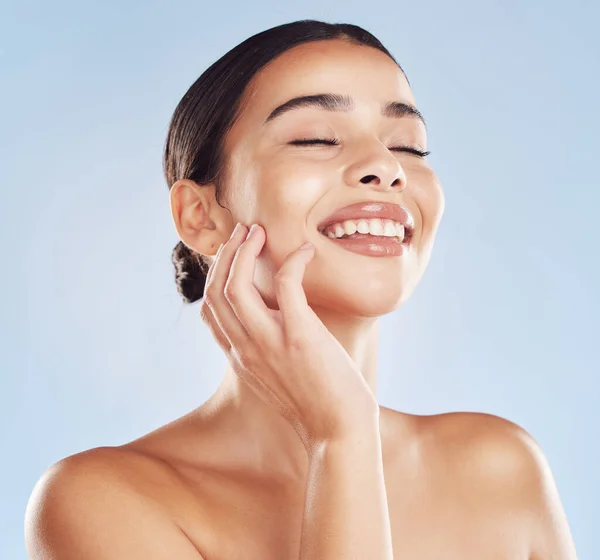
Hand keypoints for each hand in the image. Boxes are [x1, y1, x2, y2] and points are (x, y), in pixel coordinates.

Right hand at [199, 222, 378, 453]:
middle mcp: (245, 348)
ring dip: (245, 251)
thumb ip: (263, 349)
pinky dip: (293, 261)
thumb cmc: (315, 403)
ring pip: (237, 285)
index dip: (215, 276)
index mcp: (238, 357)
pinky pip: (286, 285)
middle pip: (216, 291)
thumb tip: (273, 321)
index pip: (209, 311)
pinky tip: (306, 251)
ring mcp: (269, 342)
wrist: (338, 431)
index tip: (232, 255)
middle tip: (244, 232)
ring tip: (259, 232)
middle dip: (226, 255)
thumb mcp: (275, 377)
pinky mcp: (299, 336)